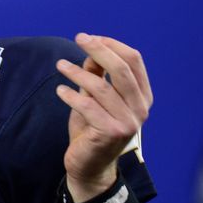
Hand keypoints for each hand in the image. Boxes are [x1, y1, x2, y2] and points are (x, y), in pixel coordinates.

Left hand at [55, 33, 152, 202]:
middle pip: (121, 69)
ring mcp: (128, 122)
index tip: (89, 38)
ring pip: (101, 87)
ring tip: (60, 65)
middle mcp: (140, 108)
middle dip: (98, 50)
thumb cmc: (92, 127)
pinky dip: (71, 95)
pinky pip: (88, 106)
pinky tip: (60, 91)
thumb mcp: (95, 98)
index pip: (134, 61)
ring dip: (77, 72)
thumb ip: (97, 75)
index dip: (111, 45)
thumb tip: (91, 50)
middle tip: (78, 38)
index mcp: (142, 96)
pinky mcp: (110, 132)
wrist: (89, 165)